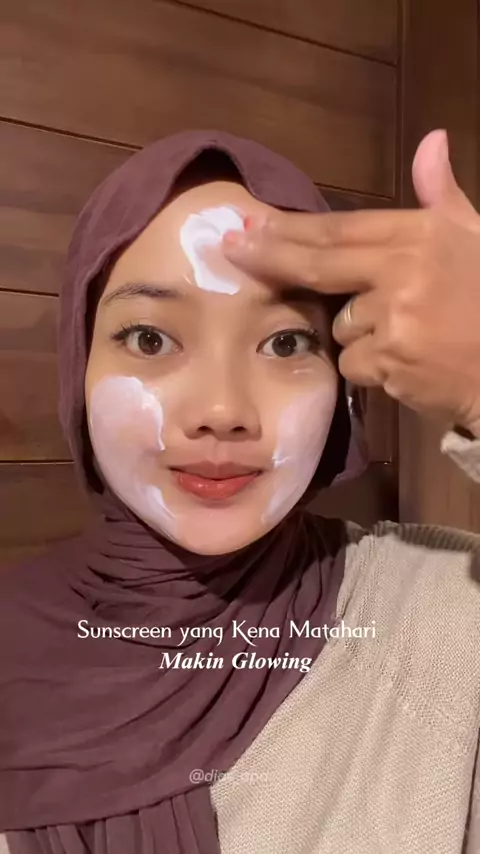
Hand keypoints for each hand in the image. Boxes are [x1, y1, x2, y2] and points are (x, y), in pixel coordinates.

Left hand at [223, 130, 479, 436]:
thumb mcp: (476, 238)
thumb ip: (444, 197)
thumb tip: (431, 140)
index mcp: (422, 235)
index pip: (341, 229)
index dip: (291, 227)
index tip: (250, 222)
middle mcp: (402, 271)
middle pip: (319, 264)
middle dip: (269, 255)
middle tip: (230, 247)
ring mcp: (392, 318)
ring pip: (341, 325)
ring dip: (360, 332)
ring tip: (410, 337)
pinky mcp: (388, 361)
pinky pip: (354, 363)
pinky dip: (372, 368)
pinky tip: (408, 365)